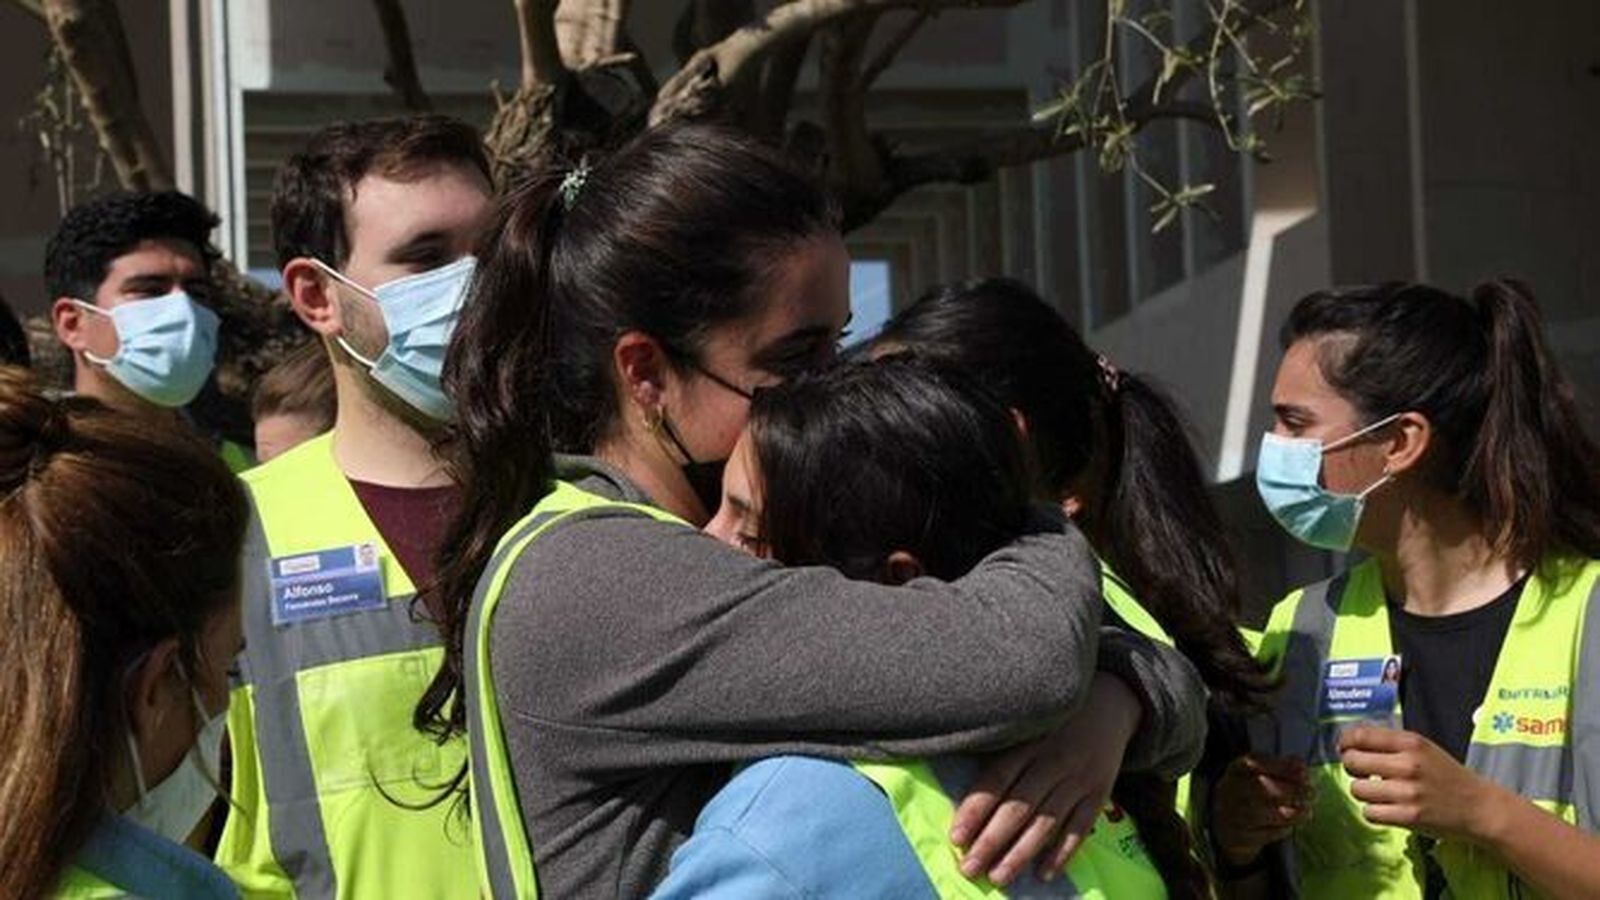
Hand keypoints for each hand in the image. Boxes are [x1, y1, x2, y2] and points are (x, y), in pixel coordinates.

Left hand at [950, 672, 1139, 884]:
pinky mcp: (1099, 793)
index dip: (974, 810)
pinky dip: (1062, 853)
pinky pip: (1080, 828)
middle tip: (969, 868)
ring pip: (1046, 823)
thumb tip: (963, 790)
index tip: (955, 837)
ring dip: (1020, 853)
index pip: (996, 780)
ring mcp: (1079, 779)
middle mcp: (1053, 761)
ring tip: (998, 877)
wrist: (1111, 702)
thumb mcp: (1026, 724)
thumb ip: (1000, 750)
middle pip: (1018, 807)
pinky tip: (1043, 873)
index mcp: (1028, 742)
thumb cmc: (1054, 719)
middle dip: (991, 841)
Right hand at [1212, 753, 1312, 866]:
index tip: (1305, 773)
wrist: (1225, 824)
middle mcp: (1229, 790)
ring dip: (1289, 812)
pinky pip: (1262, 834)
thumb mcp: (1262, 775)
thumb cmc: (1252, 794)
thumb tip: (1300, 765)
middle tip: (1313, 793)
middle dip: (1290, 790)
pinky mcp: (1237, 837)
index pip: (1254, 762)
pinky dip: (1280, 830)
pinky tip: (1290, 826)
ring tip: (1307, 810)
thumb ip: (1282, 767)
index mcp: (1236, 769)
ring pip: (1260, 813)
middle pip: (1258, 787)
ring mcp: (1230, 814)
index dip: (1281, 767)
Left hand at [1339, 724, 1500, 840]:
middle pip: (1352, 762)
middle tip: (1363, 773)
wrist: (1479, 807)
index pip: (1360, 735)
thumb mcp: (1423, 748)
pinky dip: (1374, 812)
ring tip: (1379, 793)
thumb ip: (1390, 743)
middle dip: (1351, 767)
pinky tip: (1387, 808)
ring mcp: (1408, 792)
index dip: (1345, 742)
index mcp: (1410, 743)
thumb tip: (1350, 742)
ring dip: (1363, 793)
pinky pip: (1369, 813)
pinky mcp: (1409, 817)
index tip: (1345, 749)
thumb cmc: (1446, 775)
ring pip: (1357, 789)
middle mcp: (1408, 765)